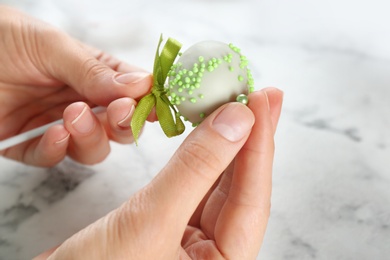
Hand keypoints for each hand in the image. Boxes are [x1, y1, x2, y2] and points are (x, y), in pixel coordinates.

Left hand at [0, 6, 152, 165]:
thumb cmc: (4, 37)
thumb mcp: (52, 46)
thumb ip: (94, 71)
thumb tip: (142, 86)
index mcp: (95, 75)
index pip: (132, 93)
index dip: (146, 103)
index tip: (152, 107)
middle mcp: (83, 103)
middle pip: (118, 128)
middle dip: (122, 125)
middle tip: (116, 112)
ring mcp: (59, 126)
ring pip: (92, 149)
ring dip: (90, 138)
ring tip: (74, 116)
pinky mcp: (31, 145)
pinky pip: (52, 158)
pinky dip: (56, 150)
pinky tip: (54, 134)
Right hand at [34, 88, 282, 258]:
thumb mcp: (150, 221)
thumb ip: (195, 170)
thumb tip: (236, 120)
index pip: (253, 198)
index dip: (260, 144)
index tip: (264, 99)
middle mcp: (213, 255)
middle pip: (239, 188)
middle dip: (249, 138)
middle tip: (261, 94)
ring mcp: (189, 241)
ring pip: (215, 183)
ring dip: (224, 143)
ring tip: (237, 104)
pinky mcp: (167, 227)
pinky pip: (190, 184)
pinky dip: (196, 155)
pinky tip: (205, 131)